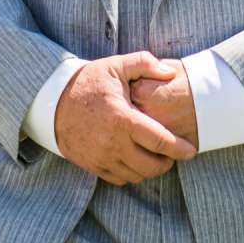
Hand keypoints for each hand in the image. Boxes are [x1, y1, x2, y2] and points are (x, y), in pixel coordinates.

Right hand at [54, 52, 196, 183]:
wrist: (52, 102)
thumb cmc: (88, 82)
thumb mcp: (116, 66)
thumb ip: (145, 64)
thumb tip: (171, 72)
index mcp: (123, 119)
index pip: (160, 141)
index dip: (180, 149)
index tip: (191, 150)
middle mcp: (113, 143)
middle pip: (151, 166)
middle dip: (167, 163)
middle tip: (172, 154)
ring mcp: (102, 157)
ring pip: (136, 175)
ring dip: (149, 170)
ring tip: (154, 157)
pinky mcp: (92, 165)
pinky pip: (119, 179)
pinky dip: (131, 174)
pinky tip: (134, 160)